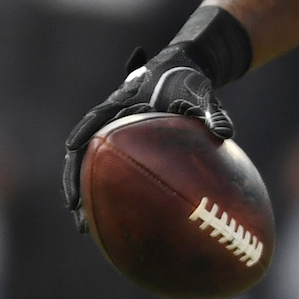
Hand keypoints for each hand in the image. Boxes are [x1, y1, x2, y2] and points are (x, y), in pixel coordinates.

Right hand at [62, 42, 234, 231]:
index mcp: (126, 99)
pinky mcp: (126, 145)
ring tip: (86, 227)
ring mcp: (117, 132)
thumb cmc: (190, 81)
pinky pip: (113, 170)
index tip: (73, 148)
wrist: (187, 71)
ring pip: (93, 164)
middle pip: (86, 147)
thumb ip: (210, 112)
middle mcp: (114, 117)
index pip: (98, 115)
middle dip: (75, 176)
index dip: (85, 131)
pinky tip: (114, 221)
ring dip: (86, 191)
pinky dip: (109, 192)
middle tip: (74, 206)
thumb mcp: (200, 93)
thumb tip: (225, 132)